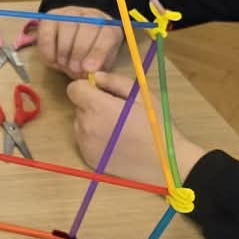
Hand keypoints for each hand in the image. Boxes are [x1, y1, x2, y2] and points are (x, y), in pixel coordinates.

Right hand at [34, 6, 121, 78]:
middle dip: (79, 51)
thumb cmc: (89, 56)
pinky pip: (48, 30)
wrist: (73, 43)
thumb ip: (97, 69)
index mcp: (108, 27)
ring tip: (63, 64)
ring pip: (67, 26)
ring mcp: (70, 13)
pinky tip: (51, 60)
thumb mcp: (99, 64)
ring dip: (64, 49)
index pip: (107, 35)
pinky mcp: (52, 16)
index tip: (89, 69)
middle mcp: (91, 16)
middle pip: (87, 28)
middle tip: (73, 69)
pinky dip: (47, 47)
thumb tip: (88, 74)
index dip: (98, 52)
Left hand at [66, 70, 206, 187]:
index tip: (102, 93)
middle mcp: (86, 126)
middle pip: (78, 107)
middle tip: (116, 113)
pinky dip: (94, 139)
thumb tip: (95, 77)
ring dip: (92, 122)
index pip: (74, 89)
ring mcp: (85, 145)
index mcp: (98, 107)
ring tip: (117, 129)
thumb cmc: (156, 125)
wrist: (164, 162)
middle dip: (92, 105)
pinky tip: (115, 142)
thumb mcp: (141, 95)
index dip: (87, 88)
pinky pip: (84, 141)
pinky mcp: (88, 158)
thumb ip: (114, 81)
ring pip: (80, 124)